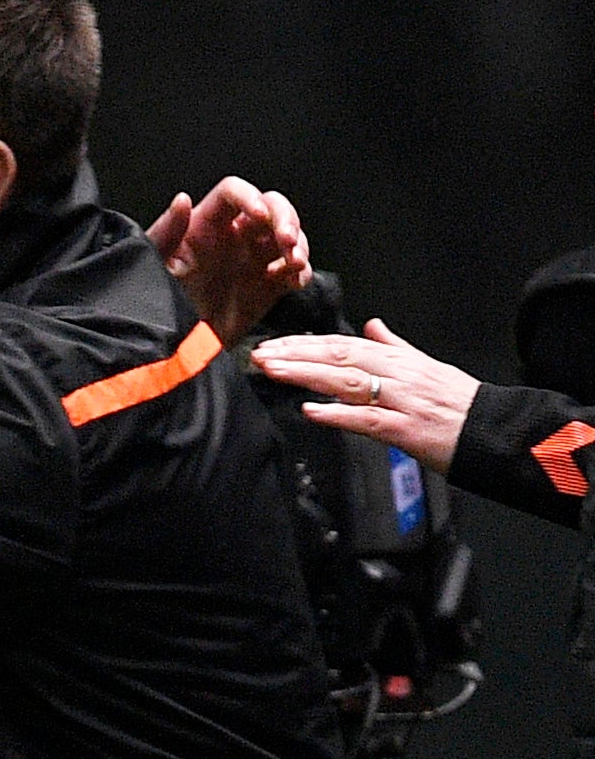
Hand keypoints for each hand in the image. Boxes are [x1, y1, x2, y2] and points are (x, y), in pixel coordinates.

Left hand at [146, 176, 310, 345]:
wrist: (174, 351)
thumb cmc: (156, 305)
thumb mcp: (155, 267)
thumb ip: (166, 233)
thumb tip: (182, 201)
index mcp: (204, 225)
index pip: (233, 193)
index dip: (249, 197)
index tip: (258, 216)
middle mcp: (233, 236)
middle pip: (271, 206)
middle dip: (285, 218)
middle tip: (287, 241)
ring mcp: (253, 259)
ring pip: (288, 235)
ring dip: (299, 244)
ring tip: (294, 264)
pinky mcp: (268, 285)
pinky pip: (294, 270)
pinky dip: (302, 272)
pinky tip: (296, 281)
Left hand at [250, 318, 480, 472]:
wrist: (498, 433)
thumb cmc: (462, 403)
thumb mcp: (429, 365)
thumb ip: (395, 347)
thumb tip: (371, 325)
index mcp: (399, 360)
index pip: (342, 345)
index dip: (304, 344)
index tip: (274, 345)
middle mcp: (398, 375)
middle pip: (339, 357)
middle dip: (296, 354)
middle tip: (260, 355)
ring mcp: (402, 401)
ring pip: (348, 382)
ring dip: (306, 375)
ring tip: (274, 371)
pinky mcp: (407, 430)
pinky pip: (367, 420)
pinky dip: (337, 414)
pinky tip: (310, 411)